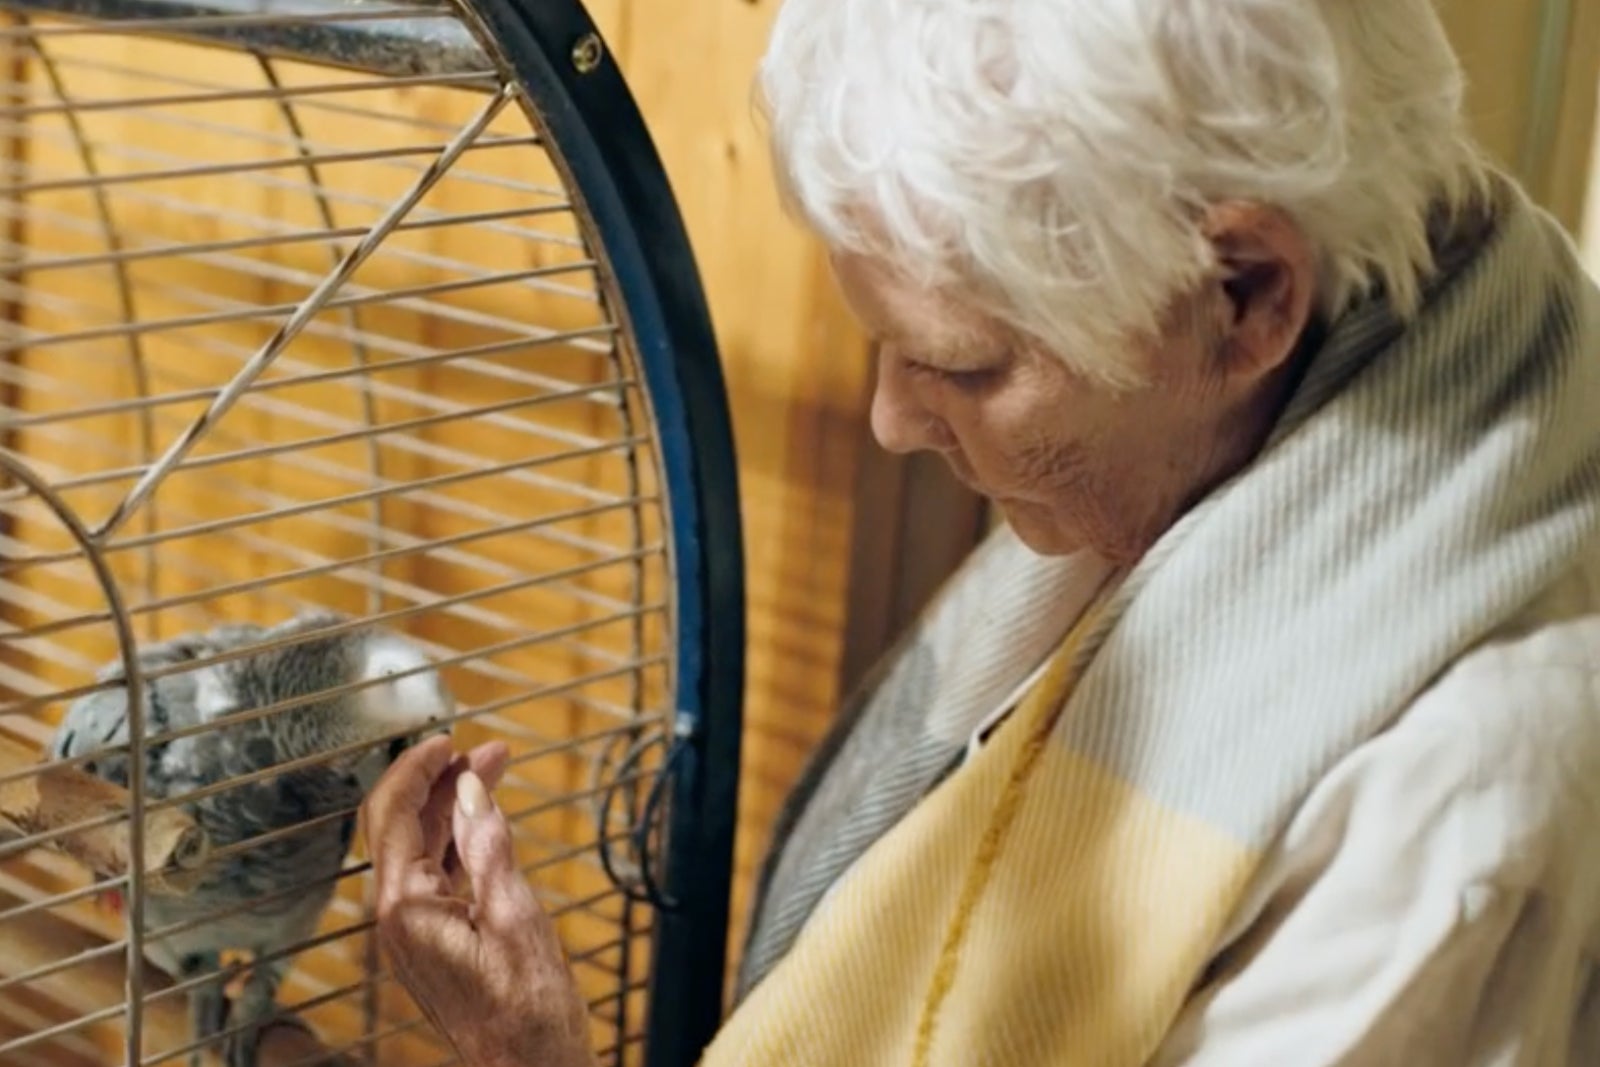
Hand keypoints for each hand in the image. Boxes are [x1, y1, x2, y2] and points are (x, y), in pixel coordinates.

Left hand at [363, 735, 596, 1066]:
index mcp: (407, 910)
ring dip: (451, 807)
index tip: (447, 740)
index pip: (396, 817)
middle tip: (480, 752)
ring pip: (420, 848)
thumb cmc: (528, 1012)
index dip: (418, 770)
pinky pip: (435, 874)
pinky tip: (484, 821)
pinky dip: (458, 839)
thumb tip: (471, 790)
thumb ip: (488, 847)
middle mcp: (399, 919)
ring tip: (491, 772)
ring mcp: (414, 931)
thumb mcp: (516, 916)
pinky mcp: (433, 940)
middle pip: (401, 827)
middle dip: (437, 782)